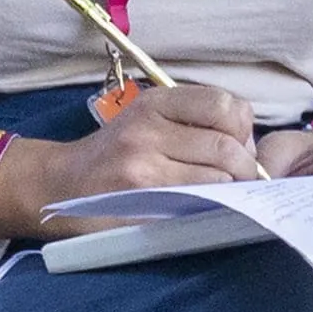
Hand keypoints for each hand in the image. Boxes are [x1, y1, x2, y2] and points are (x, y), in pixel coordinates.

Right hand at [1, 80, 263, 235]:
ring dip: (229, 191)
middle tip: (237, 179)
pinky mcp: (140, 204)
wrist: (62, 184)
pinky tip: (201, 207)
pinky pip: (196, 206)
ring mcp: (142, 169)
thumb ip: (194, 120)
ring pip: (217, 180)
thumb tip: (250, 146)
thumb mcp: (148, 118)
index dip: (242, 129)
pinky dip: (210, 208)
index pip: (224, 105)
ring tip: (218, 193)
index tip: (237, 144)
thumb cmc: (115, 153)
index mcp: (154, 103)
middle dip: (244, 168)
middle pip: (227, 148)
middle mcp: (147, 131)